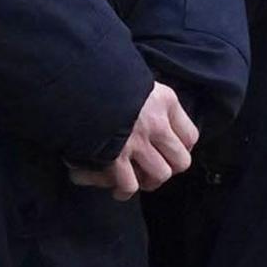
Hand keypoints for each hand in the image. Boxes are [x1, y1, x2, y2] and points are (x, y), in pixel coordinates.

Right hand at [69, 82, 200, 199]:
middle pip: (181, 161)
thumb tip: (152, 115)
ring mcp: (136, 142)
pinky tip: (118, 188)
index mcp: (165, 101)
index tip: (169, 151)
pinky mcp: (115, 157)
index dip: (181, 148)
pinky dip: (124, 190)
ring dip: (148, 181)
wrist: (76, 80)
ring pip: (160, 175)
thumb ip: (148, 98)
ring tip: (136, 179)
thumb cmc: (103, 76)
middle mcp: (156, 123)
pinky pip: (130, 185)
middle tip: (153, 169)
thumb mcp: (136, 78)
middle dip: (168, 169)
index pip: (190, 136)